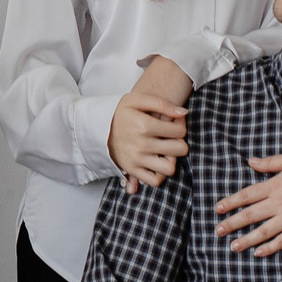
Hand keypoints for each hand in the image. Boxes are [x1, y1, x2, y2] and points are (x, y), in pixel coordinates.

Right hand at [110, 57, 190, 193]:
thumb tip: (183, 113)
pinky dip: (160, 174)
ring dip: (172, 159)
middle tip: (172, 136)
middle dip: (179, 141)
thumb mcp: (138, 100)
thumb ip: (162, 104)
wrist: (98, 127)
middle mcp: (141, 145)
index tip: (175, 121)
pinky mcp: (132, 170)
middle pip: (180, 149)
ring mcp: (136, 160)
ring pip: (170, 168)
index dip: (181, 124)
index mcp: (144, 125)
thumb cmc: (121, 113)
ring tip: (165, 150)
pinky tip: (158, 162)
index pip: (180, 131)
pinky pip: (155, 181)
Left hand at [213, 151, 281, 255]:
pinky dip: (270, 248)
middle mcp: (279, 203)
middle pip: (250, 215)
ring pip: (263, 231)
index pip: (246, 195)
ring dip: (246, 240)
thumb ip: (270, 163)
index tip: (218, 209)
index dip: (230, 202)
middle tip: (217, 231)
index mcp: (275, 185)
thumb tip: (250, 161)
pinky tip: (258, 253)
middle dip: (231, 224)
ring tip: (233, 246)